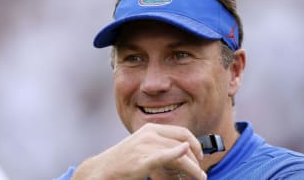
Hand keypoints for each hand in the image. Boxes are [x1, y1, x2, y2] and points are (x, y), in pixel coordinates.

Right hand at [71, 123, 206, 179]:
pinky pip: (163, 156)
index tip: (200, 155)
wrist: (103, 169)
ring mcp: (146, 146)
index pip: (182, 132)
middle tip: (201, 171)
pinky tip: (185, 154)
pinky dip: (176, 153)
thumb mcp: (144, 146)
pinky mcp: (142, 160)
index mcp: (151, 128)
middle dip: (196, 159)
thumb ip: (161, 145)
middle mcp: (150, 134)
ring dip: (193, 167)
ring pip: (178, 154)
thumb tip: (182, 151)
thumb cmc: (124, 160)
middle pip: (183, 143)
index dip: (195, 143)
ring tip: (199, 177)